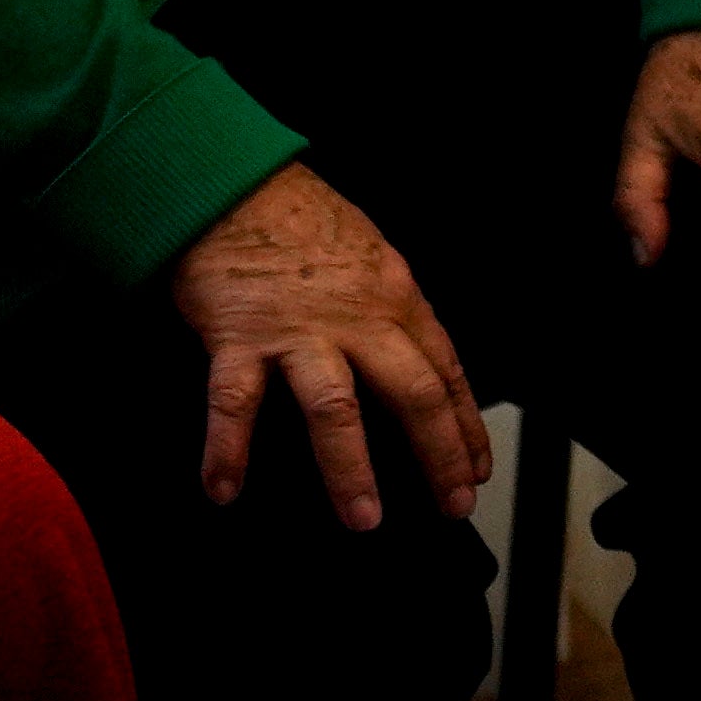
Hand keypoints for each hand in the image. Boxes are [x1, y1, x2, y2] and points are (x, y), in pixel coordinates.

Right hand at [168, 164, 485, 531]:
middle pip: (414, 395)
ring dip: (350, 469)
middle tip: (451, 508)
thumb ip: (392, 313)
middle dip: (437, 457)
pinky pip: (234, 401)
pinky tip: (225, 490)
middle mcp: (359, 319)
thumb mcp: (374, 259)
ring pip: (335, 408)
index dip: (466, 428)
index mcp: (397, 300)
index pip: (447, 373)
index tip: (475, 471)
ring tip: (363, 519)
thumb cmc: (305, 222)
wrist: (237, 182)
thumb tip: (415, 363)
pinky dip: (227, 450)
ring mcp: (299, 330)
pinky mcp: (239, 334)